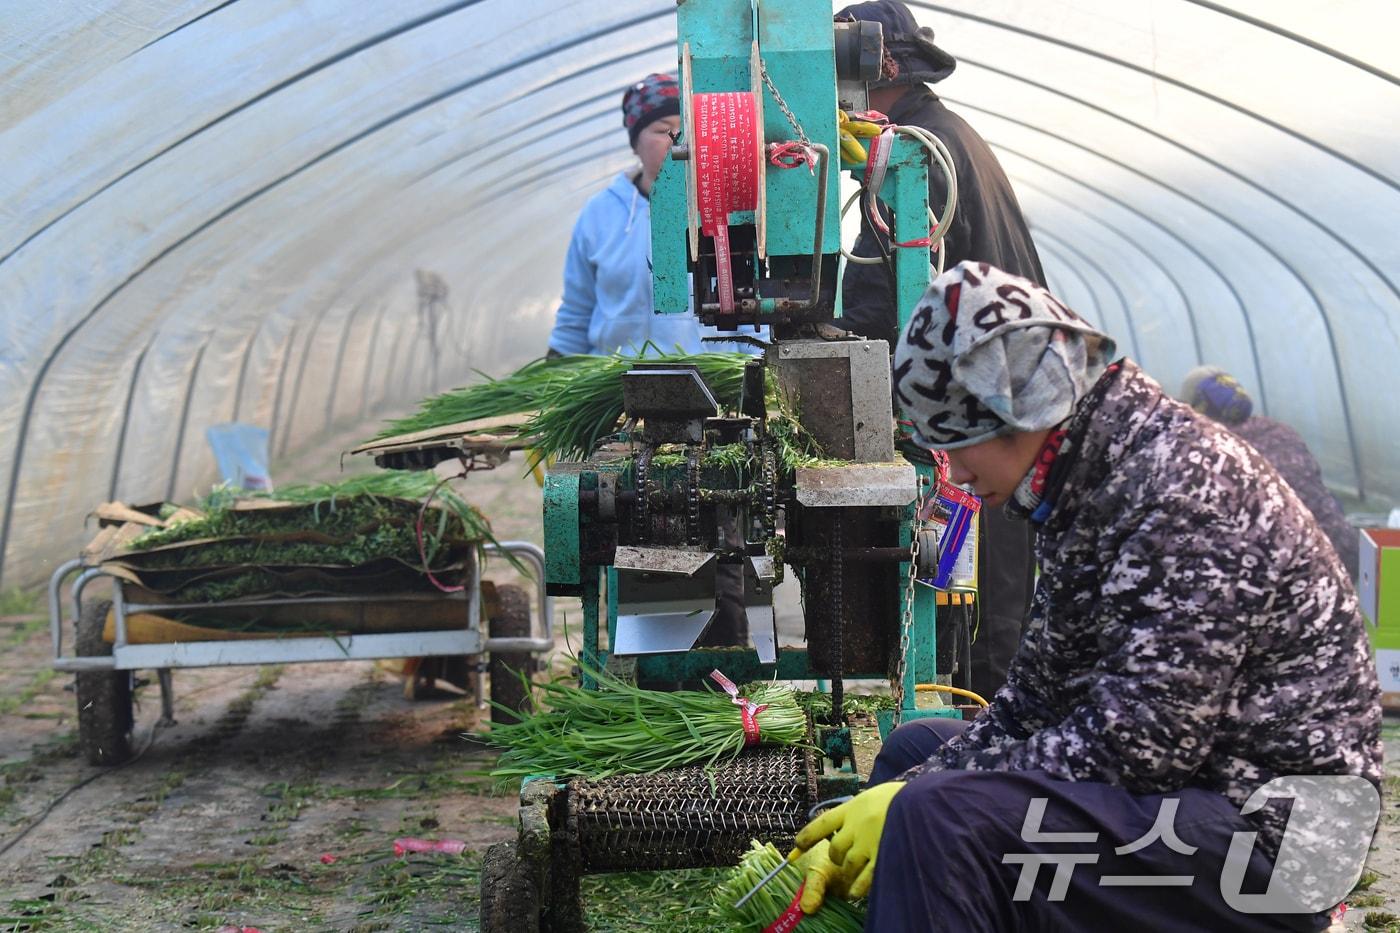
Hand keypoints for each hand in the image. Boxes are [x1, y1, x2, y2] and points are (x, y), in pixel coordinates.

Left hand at [793, 781, 905, 906]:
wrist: (923, 799)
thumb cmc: (898, 797)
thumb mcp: (871, 796)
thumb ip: (856, 811)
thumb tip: (841, 825)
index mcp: (852, 808)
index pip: (822, 823)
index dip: (807, 836)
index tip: (797, 845)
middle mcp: (856, 826)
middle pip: (835, 848)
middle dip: (836, 857)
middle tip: (841, 860)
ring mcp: (870, 842)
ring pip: (848, 864)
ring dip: (848, 871)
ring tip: (851, 876)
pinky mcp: (884, 855)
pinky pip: (865, 877)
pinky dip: (858, 886)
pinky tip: (854, 893)